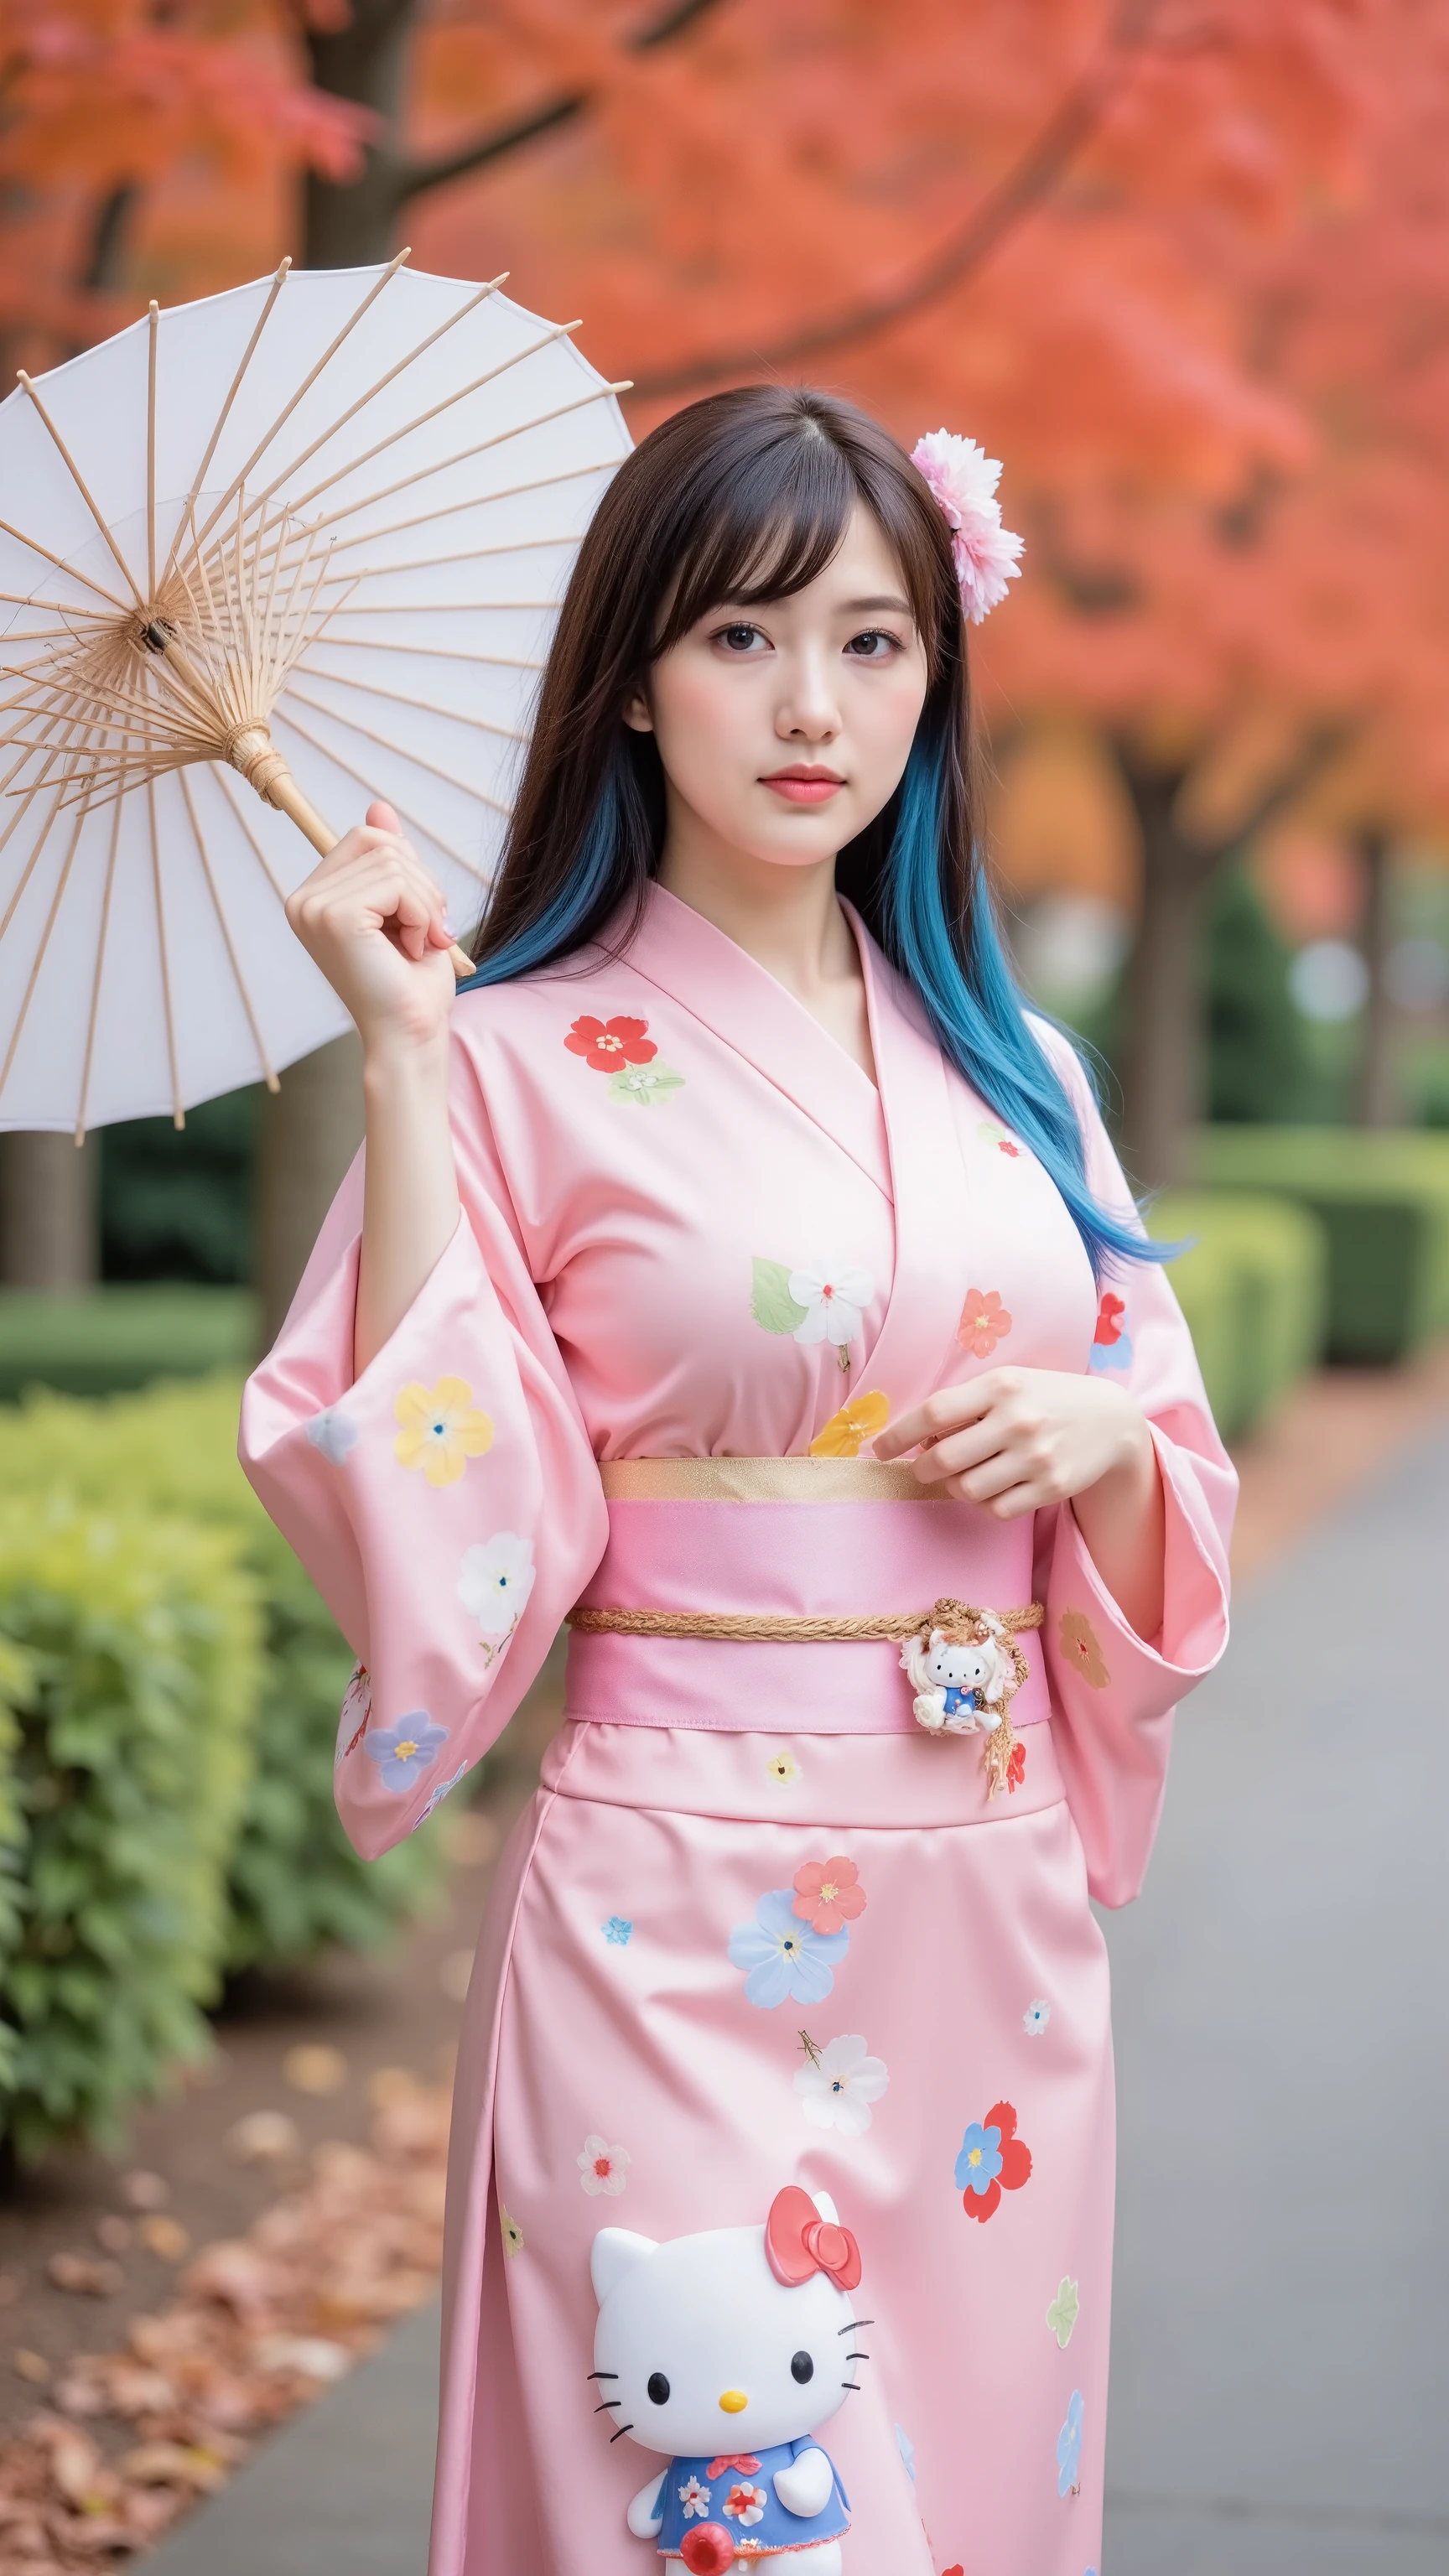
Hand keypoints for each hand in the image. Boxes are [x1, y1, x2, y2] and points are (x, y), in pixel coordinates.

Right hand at [284, 801, 456, 1060]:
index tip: (422, 919)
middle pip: (378, 840)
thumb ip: (390, 860)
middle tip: (429, 932)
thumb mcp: (408, 908)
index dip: (409, 869)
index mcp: (314, 897)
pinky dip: (423, 914)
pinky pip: (397, 882)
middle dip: (421, 883)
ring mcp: (313, 907)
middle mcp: (303, 900)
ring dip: (426, 904)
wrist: (412, 1036)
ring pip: (393, 861)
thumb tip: (378, 806)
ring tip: (420, 944)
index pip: (367, 837)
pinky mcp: (333, 917)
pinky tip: (414, 949)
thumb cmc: (412, 984)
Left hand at [874, 1366, 1153, 1520]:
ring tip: (967, 1474)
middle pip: (943, 1459)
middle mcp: (1018, 1420)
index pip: (934, 1413)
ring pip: (967, 1490)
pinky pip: (996, 1509)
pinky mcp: (1052, 1487)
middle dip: (924, 1469)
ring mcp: (1036, 1456)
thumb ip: (966, 1405)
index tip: (881, 1450)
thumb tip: (917, 1440)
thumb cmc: (1045, 1398)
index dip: (899, 1435)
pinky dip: (986, 1503)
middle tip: (925, 1468)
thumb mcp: (1009, 1384)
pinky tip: (995, 1486)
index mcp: (1001, 1385)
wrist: (1112, 1420)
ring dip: (956, 1487)